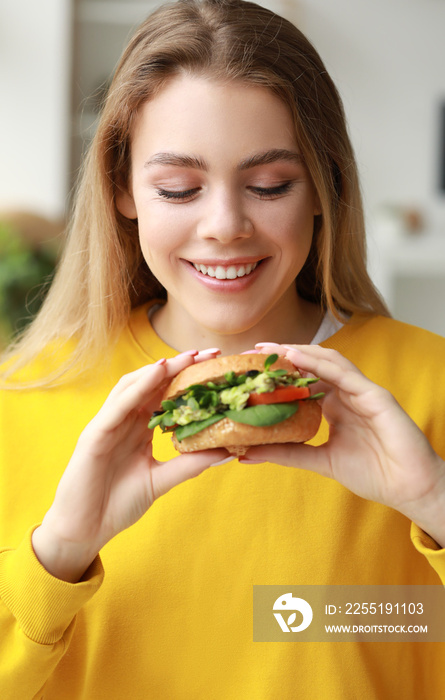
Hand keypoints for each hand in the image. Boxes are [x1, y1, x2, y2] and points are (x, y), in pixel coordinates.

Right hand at [32, 349, 227, 580]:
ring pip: (134, 386)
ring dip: (160, 369)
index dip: (189, 379)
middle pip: (153, 383)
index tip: (218, 367)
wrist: (84, 531)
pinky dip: (138, 387)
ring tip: (187, 357)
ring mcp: (108, 424)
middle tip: (210, 353)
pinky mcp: (95, 434)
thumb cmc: (118, 503)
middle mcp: (124, 420)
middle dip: (181, 366)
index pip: (166, 394)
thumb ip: (189, 464)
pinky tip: (157, 374)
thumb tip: (226, 451)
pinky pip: (118, 405)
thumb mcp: (161, 480)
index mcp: (139, 428)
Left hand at [242, 343, 444, 546]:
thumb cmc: (373, 473)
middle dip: (285, 354)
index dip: (279, 372)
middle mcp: (347, 393)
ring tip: (272, 349)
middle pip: (313, 364)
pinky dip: (320, 364)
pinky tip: (297, 358)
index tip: (252, 368)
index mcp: (335, 405)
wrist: (409, 488)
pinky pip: (345, 374)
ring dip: (299, 352)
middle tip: (256, 350)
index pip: (304, 380)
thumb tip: (246, 454)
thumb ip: (287, 453)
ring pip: (328, 361)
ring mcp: (361, 391)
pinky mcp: (375, 395)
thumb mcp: (320, 461)